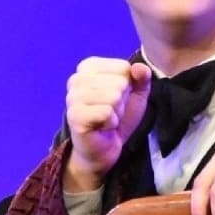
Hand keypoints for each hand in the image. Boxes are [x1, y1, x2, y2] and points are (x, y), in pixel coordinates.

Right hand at [64, 58, 151, 190]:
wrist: (105, 148)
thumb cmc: (117, 117)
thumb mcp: (136, 93)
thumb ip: (141, 77)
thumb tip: (139, 67)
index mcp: (89, 67)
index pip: (123, 67)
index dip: (128, 86)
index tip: (116, 98)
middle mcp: (77, 78)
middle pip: (119, 82)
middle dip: (121, 101)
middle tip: (111, 112)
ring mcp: (73, 97)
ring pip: (113, 97)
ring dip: (116, 113)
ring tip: (106, 119)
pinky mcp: (75, 115)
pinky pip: (107, 112)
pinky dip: (111, 122)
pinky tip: (102, 127)